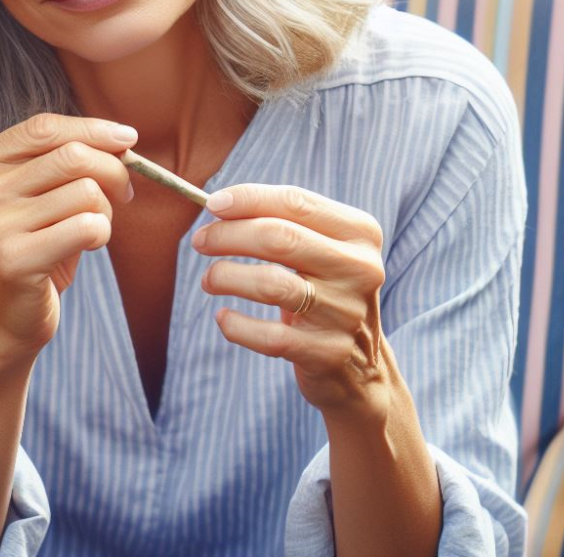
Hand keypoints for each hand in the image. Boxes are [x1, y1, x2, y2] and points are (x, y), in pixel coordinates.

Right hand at [0, 113, 134, 371]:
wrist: (3, 319)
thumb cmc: (33, 246)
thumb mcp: (40, 194)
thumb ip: (66, 160)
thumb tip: (122, 139)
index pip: (45, 128)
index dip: (93, 129)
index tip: (129, 139)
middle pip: (71, 155)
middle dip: (113, 171)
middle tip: (124, 194)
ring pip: (86, 191)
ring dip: (105, 211)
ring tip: (92, 229)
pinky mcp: (15, 259)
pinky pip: (88, 227)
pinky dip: (102, 234)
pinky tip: (86, 247)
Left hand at [192, 184, 388, 421]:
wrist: (363, 364)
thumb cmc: (324, 289)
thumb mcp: (319, 249)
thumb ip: (279, 221)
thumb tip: (219, 205)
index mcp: (359, 233)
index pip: (295, 202)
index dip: (248, 199)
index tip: (212, 204)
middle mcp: (359, 269)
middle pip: (279, 238)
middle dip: (228, 235)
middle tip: (200, 240)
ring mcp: (345, 313)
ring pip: (271, 284)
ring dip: (226, 276)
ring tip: (208, 279)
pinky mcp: (328, 352)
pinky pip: (270, 336)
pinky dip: (237, 325)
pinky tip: (223, 318)